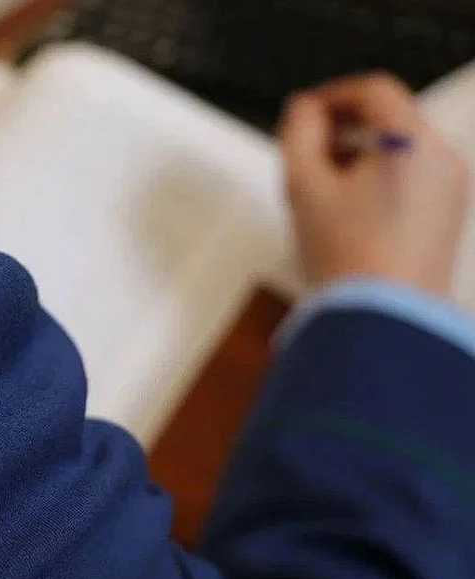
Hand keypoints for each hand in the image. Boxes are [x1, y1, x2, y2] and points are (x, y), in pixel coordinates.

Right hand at [280, 72, 469, 296]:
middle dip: (344, 128)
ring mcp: (451, 190)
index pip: (373, 90)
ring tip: (322, 188)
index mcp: (413, 142)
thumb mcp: (303, 186)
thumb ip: (298, 134)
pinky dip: (380, 180)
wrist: (382, 318)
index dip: (331, 94)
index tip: (304, 114)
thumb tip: (302, 111)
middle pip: (391, 118)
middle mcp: (442, 159)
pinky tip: (347, 211)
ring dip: (360, 154)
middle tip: (306, 152)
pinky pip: (413, 179)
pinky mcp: (448, 217)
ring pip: (402, 150)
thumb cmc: (348, 257)